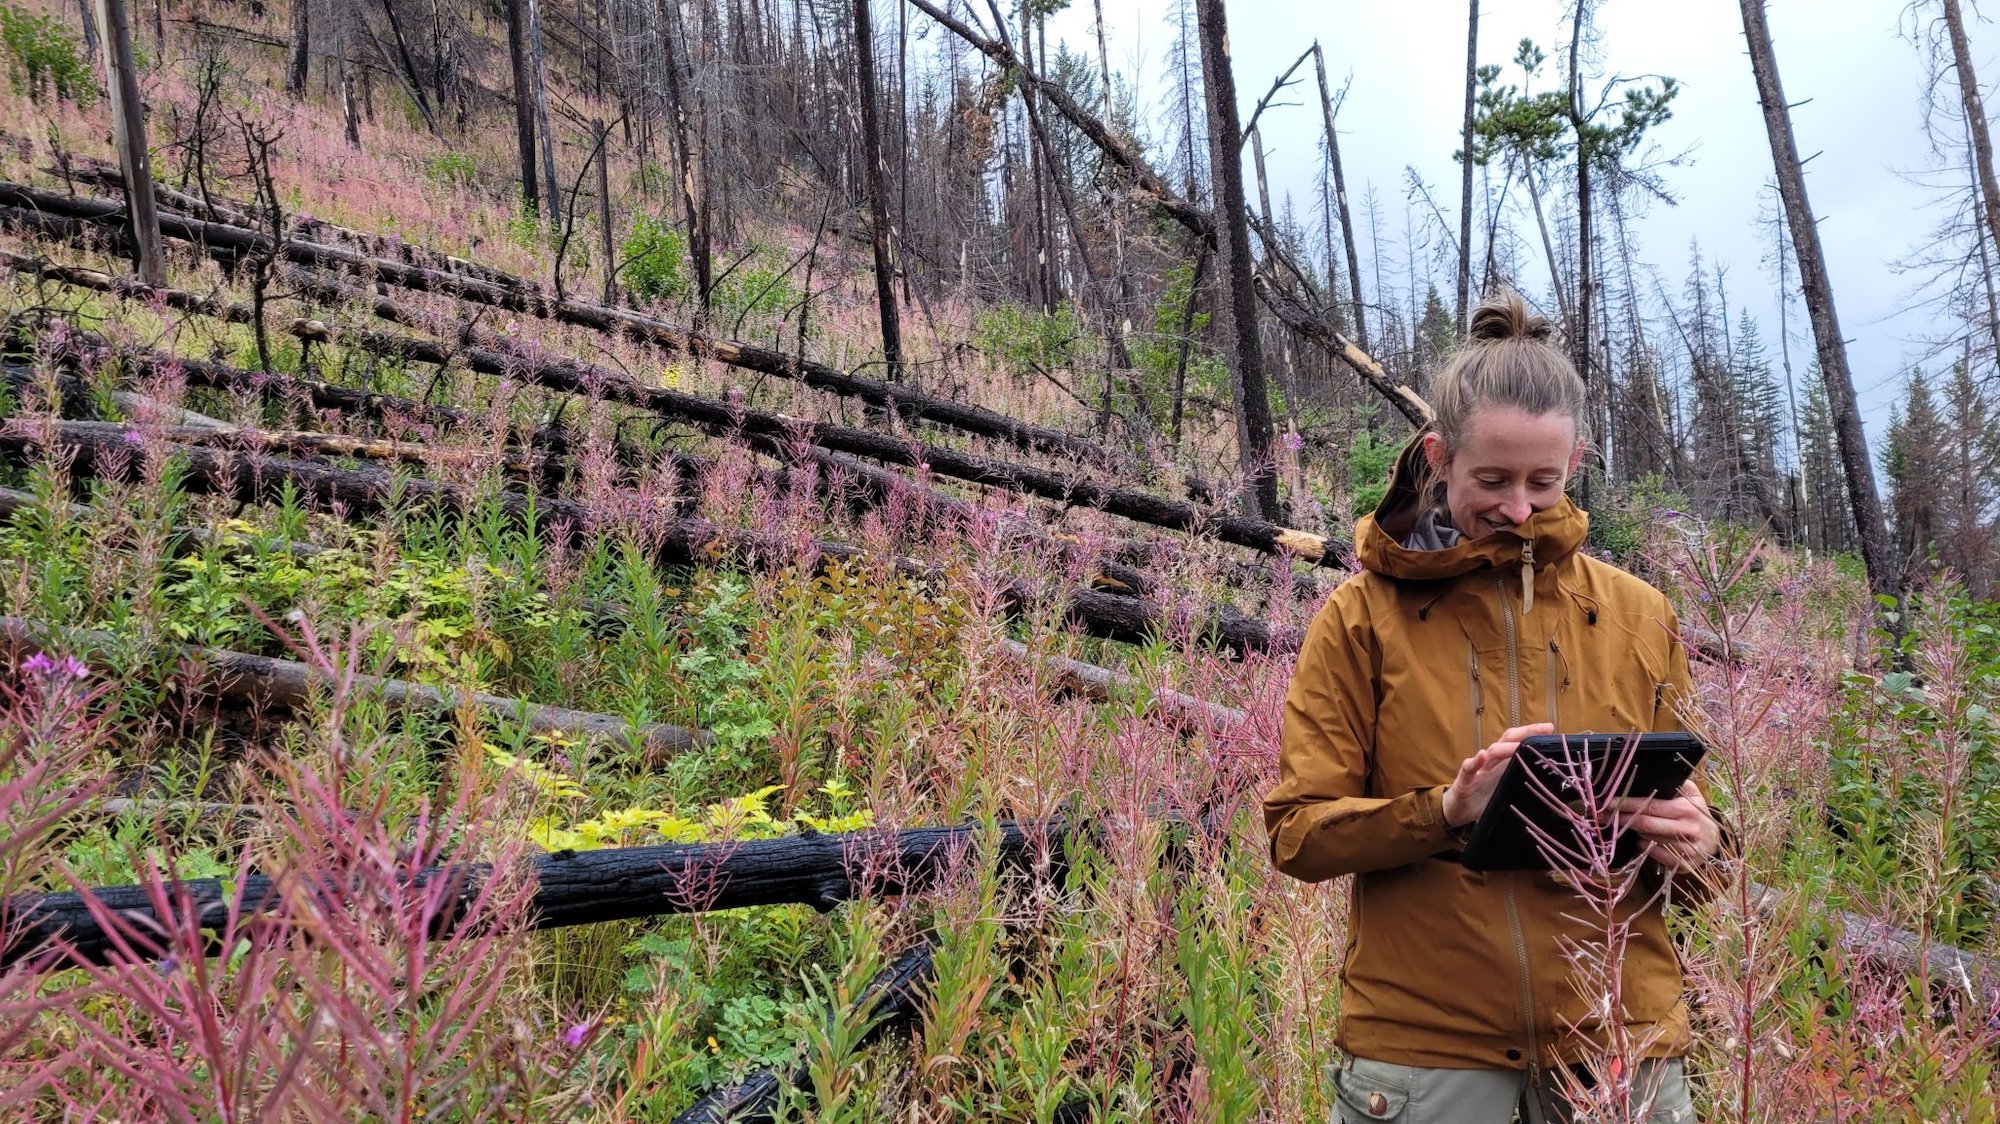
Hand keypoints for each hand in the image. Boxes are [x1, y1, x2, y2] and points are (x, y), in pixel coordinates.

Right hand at [1442, 723, 1553, 827]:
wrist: (1458, 811)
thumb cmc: (1484, 798)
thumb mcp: (1506, 789)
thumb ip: (1521, 780)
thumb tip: (1549, 781)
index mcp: (1502, 763)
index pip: (1518, 743)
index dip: (1532, 735)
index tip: (1550, 729)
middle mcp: (1491, 762)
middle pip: (1507, 741)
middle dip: (1525, 733)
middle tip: (1544, 728)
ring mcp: (1478, 771)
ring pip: (1491, 753)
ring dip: (1504, 748)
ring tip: (1517, 744)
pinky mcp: (1464, 782)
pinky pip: (1468, 769)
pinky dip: (1474, 762)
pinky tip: (1481, 756)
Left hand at [1606, 781, 1721, 870]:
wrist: (1715, 840)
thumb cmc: (1696, 813)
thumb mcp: (1691, 793)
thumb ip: (1674, 783)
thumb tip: (1649, 773)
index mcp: (1687, 809)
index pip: (1651, 806)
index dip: (1628, 804)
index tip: (1608, 802)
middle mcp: (1688, 829)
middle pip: (1646, 825)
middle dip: (1622, 819)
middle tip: (1603, 816)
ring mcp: (1687, 850)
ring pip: (1648, 840)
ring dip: (1635, 833)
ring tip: (1625, 825)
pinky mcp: (1683, 865)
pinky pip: (1655, 856)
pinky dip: (1645, 847)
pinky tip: (1643, 840)